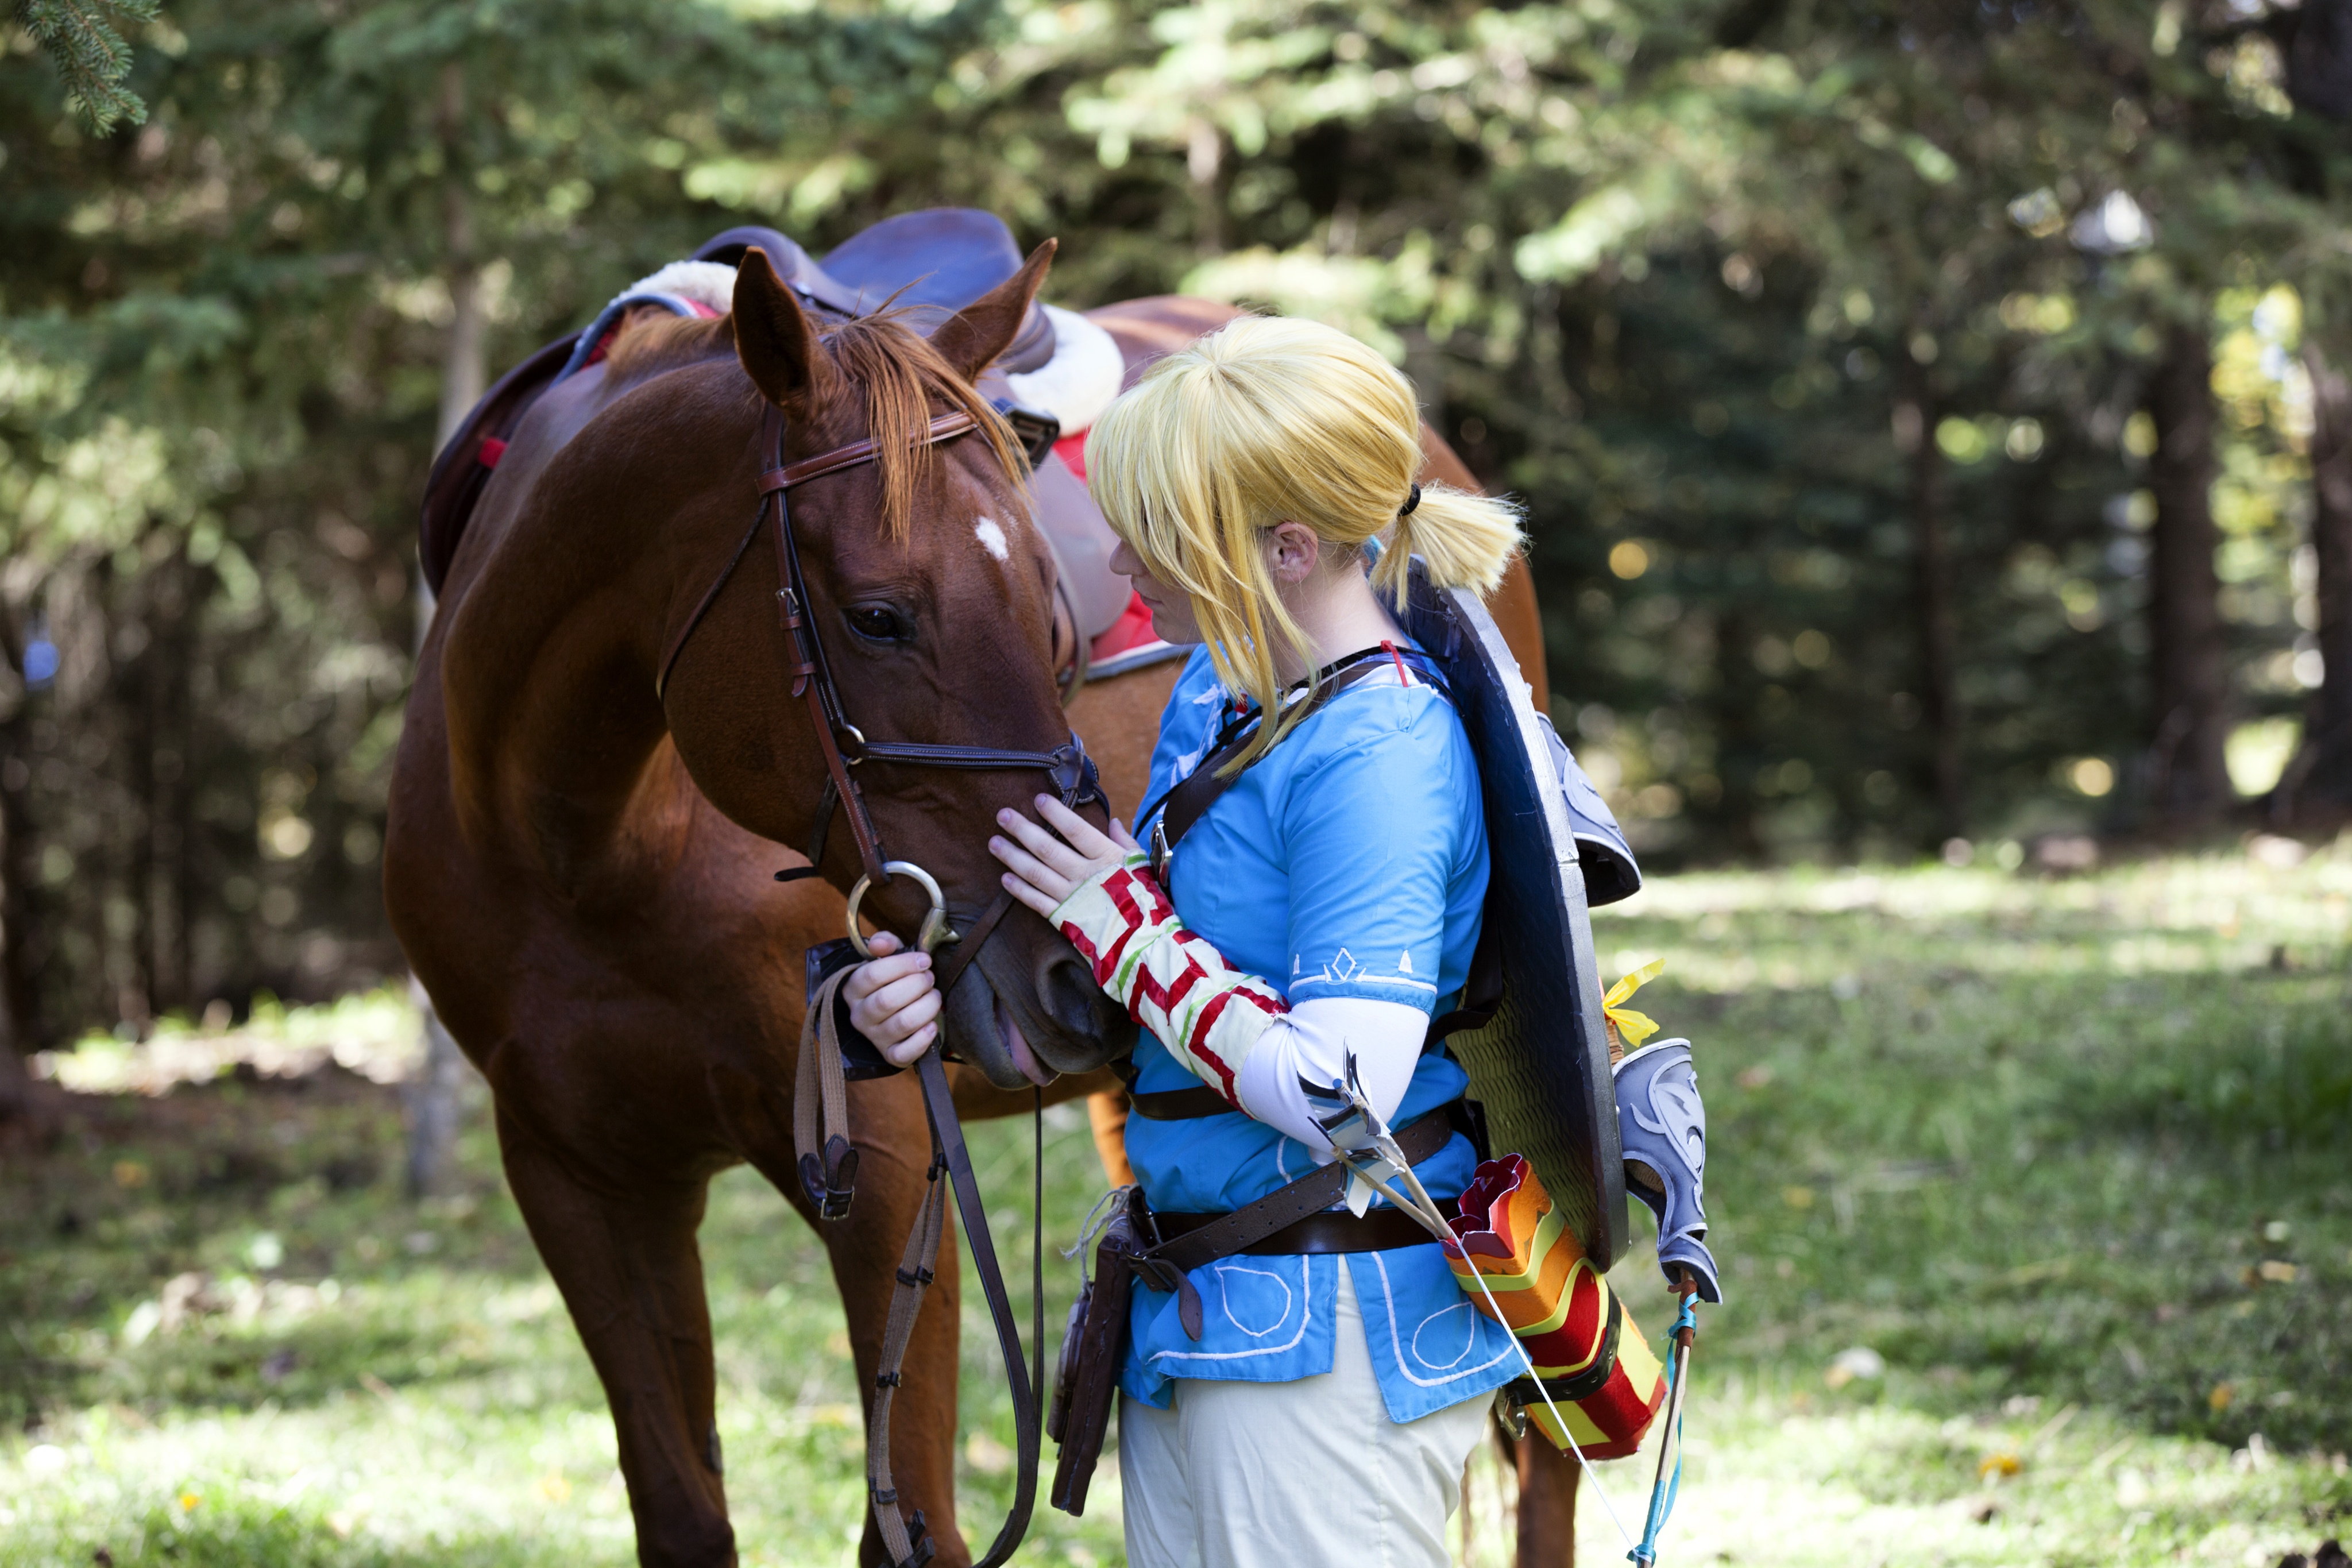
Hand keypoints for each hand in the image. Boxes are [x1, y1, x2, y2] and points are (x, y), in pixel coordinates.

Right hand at [842, 930, 940, 1065]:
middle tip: (930, 978)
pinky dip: (924, 1038)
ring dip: (926, 1006)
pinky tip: (932, 1025)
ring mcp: (874, 1037)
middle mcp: (859, 1016)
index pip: (872, 975)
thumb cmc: (895, 981)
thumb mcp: (888, 959)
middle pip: (887, 1000)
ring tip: (934, 997)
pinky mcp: (891, 1055)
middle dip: (917, 985)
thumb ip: (885, 944)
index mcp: (853, 989)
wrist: (899, 1012)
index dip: (903, 965)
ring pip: (902, 1023)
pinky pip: (906, 1052)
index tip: (924, 960)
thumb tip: (880, 944)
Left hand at [989, 795, 1141, 918]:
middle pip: (1047, 849)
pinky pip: (1036, 902)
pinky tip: (1004, 877)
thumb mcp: (1142, 865)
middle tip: (1002, 815)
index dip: (1056, 814)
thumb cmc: (1146, 901)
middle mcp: (1085, 875)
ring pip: (1036, 873)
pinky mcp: (1064, 919)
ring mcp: (1072, 898)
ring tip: (994, 842)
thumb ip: (1126, 842)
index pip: (1076, 830)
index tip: (1038, 799)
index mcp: (1106, 858)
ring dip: (1012, 856)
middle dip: (1022, 830)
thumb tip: (1113, 821)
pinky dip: (1019, 890)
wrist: (1145, 943)